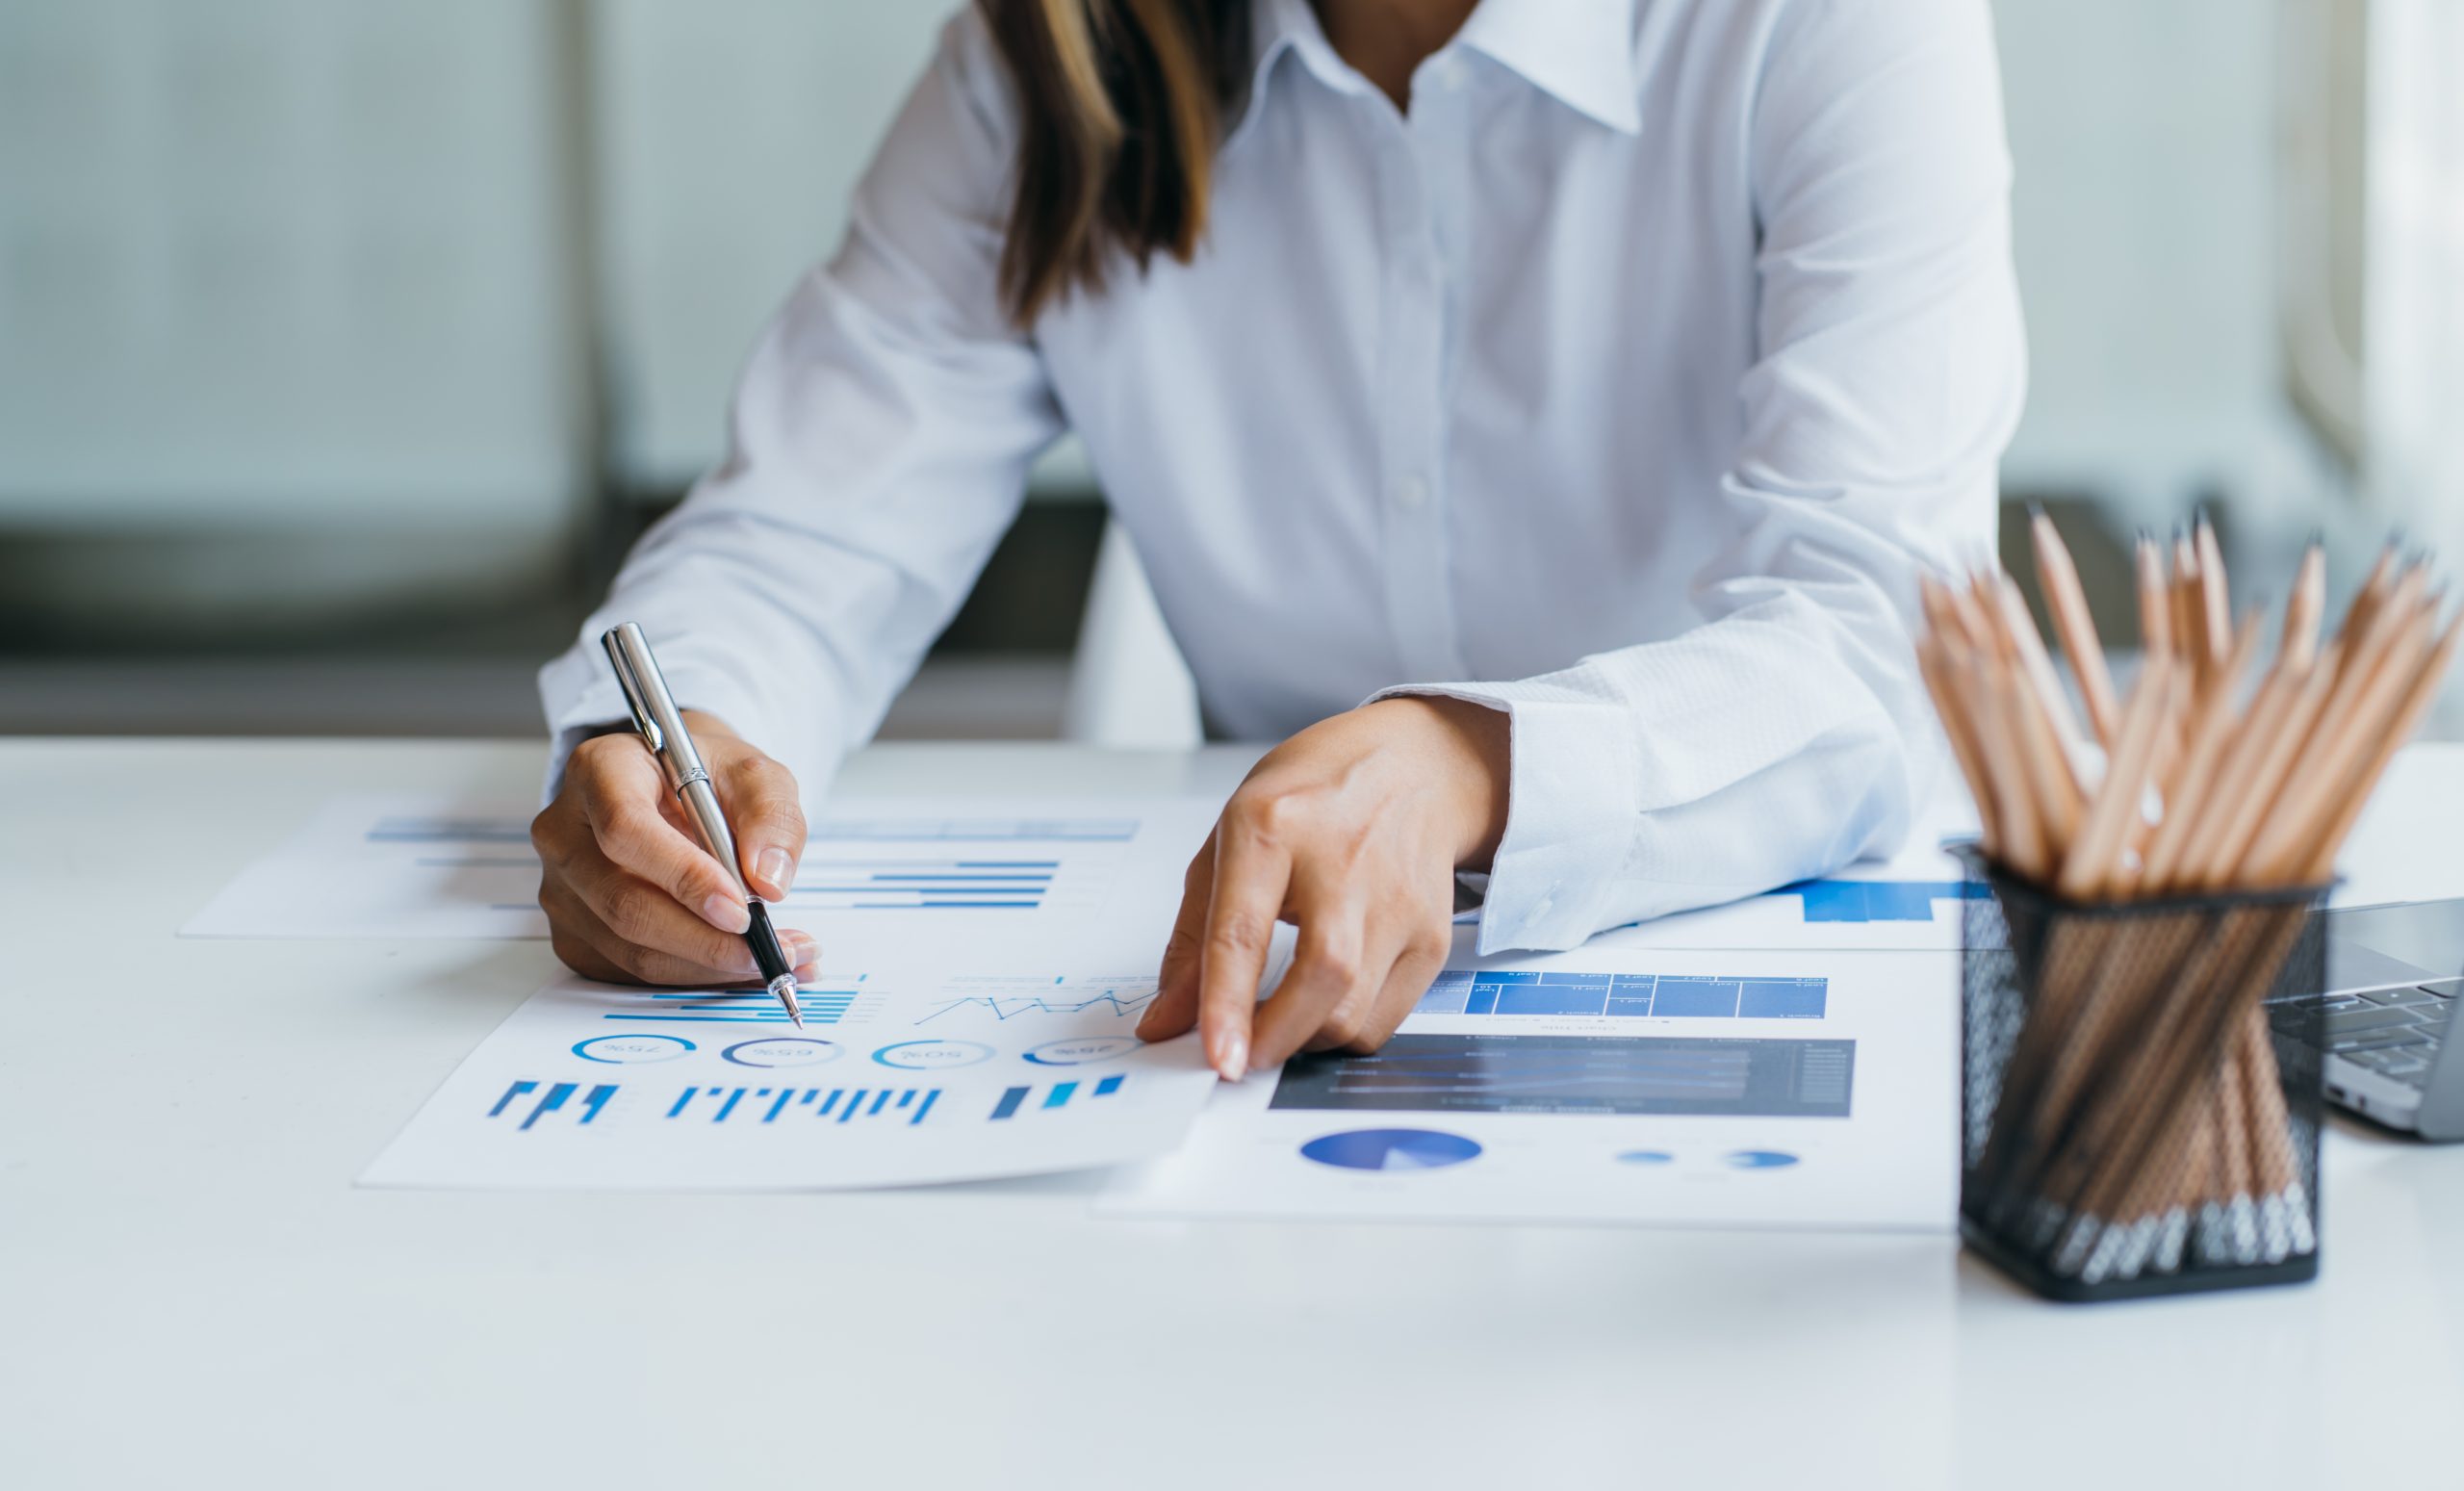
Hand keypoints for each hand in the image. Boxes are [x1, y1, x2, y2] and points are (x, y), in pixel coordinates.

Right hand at [532, 711, 821, 985]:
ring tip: (775, 957)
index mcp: (599, 771)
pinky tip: (739, 964)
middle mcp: (565, 832)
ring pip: (630, 947)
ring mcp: (561, 888)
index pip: (626, 829)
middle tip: (772, 950)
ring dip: (709, 965)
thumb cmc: (704, 776)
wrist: (668, 788)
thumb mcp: (751, 772)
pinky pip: (631, 970)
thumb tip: (769, 882)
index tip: (742, 908)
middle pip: (624, 902)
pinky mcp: (573, 931)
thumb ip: (769, 815)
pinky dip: (693, 975)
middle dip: (707, 939)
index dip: (684, 876)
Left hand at [1134, 697, 1509, 1078]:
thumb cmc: (1315, 797)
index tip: (1215, 1059)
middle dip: (1274, 1040)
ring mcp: (1398, 900)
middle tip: (1239, 1058)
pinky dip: (1346, 1032)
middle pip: (1320, 979)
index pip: (1244, 931)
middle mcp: (1343, 861)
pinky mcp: (1434, 935)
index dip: (1225, 1004)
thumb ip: (1193, 937)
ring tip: (1281, 1018)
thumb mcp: (1230, 838)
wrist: (1415, 764)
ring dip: (1306, 1040)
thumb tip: (1167, 1020)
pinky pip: (1386, 1019)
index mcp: (1273, 827)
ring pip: (1355, 1014)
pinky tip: (1326, 1002)